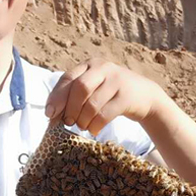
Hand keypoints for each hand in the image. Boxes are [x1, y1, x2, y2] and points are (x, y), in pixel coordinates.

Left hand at [45, 58, 164, 135]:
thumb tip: (50, 116)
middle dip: (70, 109)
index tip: (49, 114)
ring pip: (92, 103)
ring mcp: (117, 81)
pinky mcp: (127, 96)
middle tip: (68, 122)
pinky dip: (95, 125)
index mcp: (89, 65)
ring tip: (82, 126)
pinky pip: (105, 114)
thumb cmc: (110, 95)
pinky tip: (93, 130)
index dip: (56, 97)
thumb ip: (73, 97)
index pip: (67, 78)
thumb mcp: (93, 89)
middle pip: (79, 88)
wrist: (145, 96)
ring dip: (82, 119)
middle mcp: (103, 68)